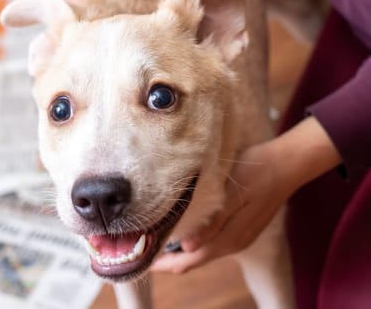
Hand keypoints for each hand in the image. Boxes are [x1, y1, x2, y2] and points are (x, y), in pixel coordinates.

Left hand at [151, 116, 341, 273]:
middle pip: (193, 260)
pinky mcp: (242, 229)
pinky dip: (195, 243)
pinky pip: (213, 243)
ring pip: (203, 253)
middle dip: (168, 260)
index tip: (142, 259)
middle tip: (143, 251)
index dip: (164, 264)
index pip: (189, 261)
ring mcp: (239, 238)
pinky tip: (184, 232)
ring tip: (157, 241)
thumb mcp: (232, 195)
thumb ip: (212, 224)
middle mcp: (233, 244)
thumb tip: (188, 247)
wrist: (287, 165)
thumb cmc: (256, 174)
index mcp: (228, 239)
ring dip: (180, 252)